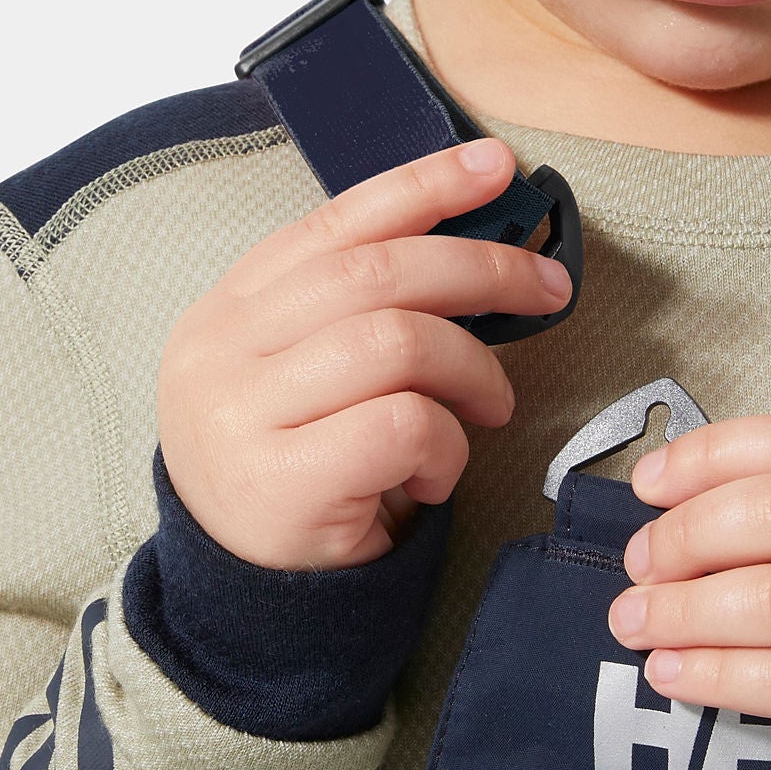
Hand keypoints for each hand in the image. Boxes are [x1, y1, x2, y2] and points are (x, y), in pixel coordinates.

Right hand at [157, 140, 569, 570]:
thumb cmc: (301, 475)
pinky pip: (403, 425)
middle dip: (483, 269)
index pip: (336, 223)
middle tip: (549, 288)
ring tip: (489, 405)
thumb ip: (362, 312)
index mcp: (231, 310)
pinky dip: (445, 447)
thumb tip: (481, 245)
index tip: (499, 167)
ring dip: (471, 370)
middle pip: (377, 274)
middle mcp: (221, 351)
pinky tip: (432, 475)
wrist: (247, 602)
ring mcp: (241, 416)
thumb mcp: (309, 377)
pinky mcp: (279, 482)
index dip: (424, 184)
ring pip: (398, 342)